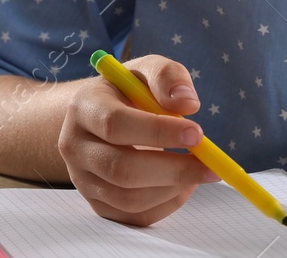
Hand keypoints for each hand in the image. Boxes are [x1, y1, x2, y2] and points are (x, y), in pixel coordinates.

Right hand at [56, 54, 219, 225]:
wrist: (100, 115)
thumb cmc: (128, 90)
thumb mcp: (146, 69)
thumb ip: (168, 77)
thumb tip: (188, 103)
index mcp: (83, 107)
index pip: (116, 124)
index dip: (159, 132)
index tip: (198, 133)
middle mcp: (75, 146)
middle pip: (121, 169)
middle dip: (174, 169)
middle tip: (212, 165)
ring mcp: (82, 180)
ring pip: (128, 199)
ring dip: (173, 189)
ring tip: (199, 172)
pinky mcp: (96, 203)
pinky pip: (133, 217)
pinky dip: (166, 205)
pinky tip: (184, 185)